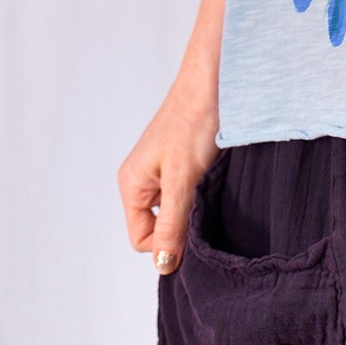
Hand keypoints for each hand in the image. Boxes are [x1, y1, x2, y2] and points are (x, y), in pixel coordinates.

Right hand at [118, 80, 220, 276]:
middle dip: (182, 222)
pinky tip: (213, 173)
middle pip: (158, 226)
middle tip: (203, 201)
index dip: (167, 241)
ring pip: (176, 208)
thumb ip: (172, 223)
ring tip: (208, 182)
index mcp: (131, 184)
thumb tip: (163, 265)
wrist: (214, 79)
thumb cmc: (193, 120)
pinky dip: (201, 189)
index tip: (193, 224)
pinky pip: (187, 191)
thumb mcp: (182, 178)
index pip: (142, 238)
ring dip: (194, 204)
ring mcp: (161, 170)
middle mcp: (142, 179)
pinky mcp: (181, 161)